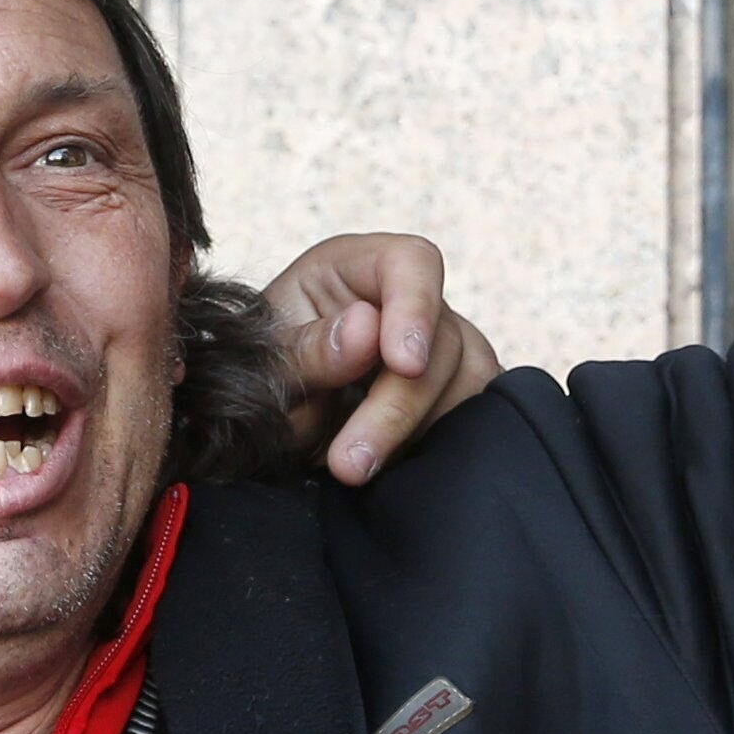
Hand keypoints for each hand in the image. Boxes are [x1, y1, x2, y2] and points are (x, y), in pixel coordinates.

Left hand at [256, 232, 503, 483]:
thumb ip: (308, 348)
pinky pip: (471, 419)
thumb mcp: (265, 361)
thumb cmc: (262, 374)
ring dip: (414, 435)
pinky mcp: (454, 394)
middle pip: (443, 339)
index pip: (410, 264)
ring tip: (354, 469)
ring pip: (468, 383)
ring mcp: (441, 348)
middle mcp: (410, 301)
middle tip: (350, 461)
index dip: (415, 309)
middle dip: (397, 408)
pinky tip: (387, 470)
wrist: (271, 420)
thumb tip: (365, 330)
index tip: (404, 364)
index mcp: (357, 268)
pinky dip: (432, 449)